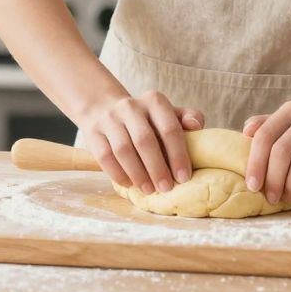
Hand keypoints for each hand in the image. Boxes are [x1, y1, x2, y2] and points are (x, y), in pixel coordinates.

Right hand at [78, 92, 204, 194]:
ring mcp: (109, 119)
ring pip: (123, 150)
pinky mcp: (93, 133)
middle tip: (166, 188)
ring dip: (138, 174)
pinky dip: (118, 174)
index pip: (169, 127)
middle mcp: (130, 106)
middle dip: (157, 168)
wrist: (104, 108)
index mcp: (154, 101)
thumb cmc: (146, 119)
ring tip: (148, 190)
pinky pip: (105, 157)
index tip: (183, 177)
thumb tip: (197, 126)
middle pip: (144, 140)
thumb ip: (188, 118)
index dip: (177, 154)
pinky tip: (129, 184)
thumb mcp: (168, 114)